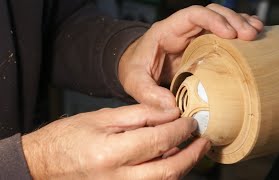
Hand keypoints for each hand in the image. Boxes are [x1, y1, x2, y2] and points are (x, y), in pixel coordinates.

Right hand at [22, 105, 209, 178]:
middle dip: (191, 155)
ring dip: (183, 167)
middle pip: (167, 170)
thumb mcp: (102, 118)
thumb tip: (169, 112)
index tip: (190, 122)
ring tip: (194, 151)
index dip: (179, 130)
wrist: (43, 164)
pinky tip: (172, 162)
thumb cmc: (68, 137)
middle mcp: (117, 178)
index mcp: (110, 153)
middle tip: (204, 142)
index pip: (158, 141)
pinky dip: (166, 175)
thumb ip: (139, 115)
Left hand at [119, 3, 262, 108]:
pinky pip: (221, 36)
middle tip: (249, 35)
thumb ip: (148, 93)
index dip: (213, 20)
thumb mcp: (134, 82)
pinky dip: (237, 35)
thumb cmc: (134, 70)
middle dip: (233, 21)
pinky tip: (252, 39)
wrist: (135, 68)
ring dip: (240, 24)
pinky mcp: (201, 48)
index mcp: (167, 31)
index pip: (192, 15)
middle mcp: (183, 30)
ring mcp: (194, 38)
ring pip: (220, 21)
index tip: (230, 34)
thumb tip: (172, 107)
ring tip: (256, 34)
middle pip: (212, 13)